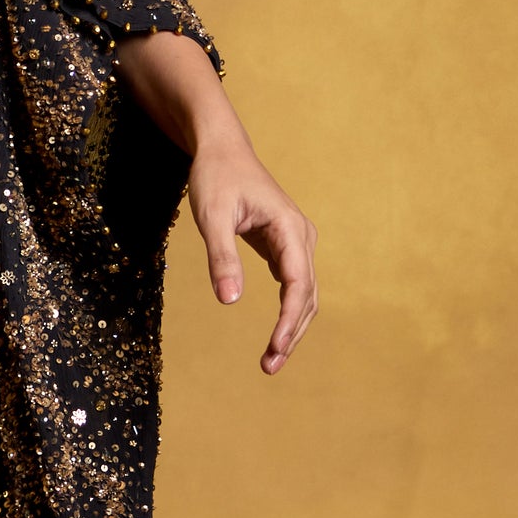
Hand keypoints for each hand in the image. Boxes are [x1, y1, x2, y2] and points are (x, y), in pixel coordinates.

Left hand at [187, 139, 317, 374]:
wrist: (222, 149)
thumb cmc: (215, 177)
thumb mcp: (211, 216)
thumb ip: (221, 258)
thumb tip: (230, 301)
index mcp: (289, 229)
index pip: (296, 285)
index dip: (287, 321)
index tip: (273, 348)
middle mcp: (301, 238)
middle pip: (306, 296)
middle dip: (291, 334)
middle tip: (268, 368)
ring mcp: (296, 242)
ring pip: (303, 294)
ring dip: (291, 328)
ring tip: (270, 360)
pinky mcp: (284, 247)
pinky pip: (293, 286)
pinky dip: (287, 313)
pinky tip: (275, 337)